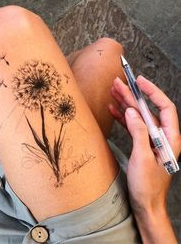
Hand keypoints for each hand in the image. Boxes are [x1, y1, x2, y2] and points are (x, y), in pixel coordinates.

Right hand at [109, 75, 180, 242]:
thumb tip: (132, 112)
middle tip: (118, 83)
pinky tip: (114, 110)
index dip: (152, 92)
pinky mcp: (140, 144)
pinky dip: (122, 117)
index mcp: (169, 138)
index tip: (139, 81)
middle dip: (133, 95)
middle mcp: (161, 136)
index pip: (164, 107)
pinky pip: (131, 126)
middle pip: (147, 110)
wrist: (145, 203)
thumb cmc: (147, 185)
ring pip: (137, 116)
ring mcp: (150, 140)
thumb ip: (139, 132)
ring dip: (125, 104)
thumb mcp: (143, 157)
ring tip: (114, 92)